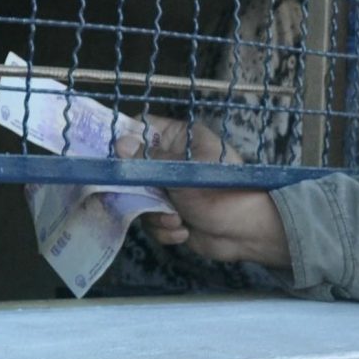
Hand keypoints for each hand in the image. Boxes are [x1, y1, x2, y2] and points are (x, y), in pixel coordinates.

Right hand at [115, 114, 291, 268]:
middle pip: (133, 168)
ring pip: (139, 199)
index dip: (124, 138)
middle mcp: (171, 161)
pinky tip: (183, 231)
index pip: (142, 127)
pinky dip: (165, 229)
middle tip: (145, 198)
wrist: (249, 232)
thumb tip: (119, 144)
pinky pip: (151, 222)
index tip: (110, 154)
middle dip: (139, 190)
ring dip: (155, 215)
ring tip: (176, 220)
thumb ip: (149, 161)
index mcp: (179, 138)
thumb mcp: (184, 172)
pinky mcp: (171, 215)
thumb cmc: (224, 191)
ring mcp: (170, 189)